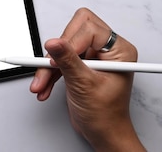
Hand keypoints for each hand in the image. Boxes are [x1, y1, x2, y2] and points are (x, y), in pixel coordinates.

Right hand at [30, 8, 144, 150]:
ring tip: (42, 84)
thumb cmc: (106, 115)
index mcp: (119, 50)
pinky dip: (49, 72)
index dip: (71, 42)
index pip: (89, 28)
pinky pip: (59, 58)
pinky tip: (45, 86)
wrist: (103, 133)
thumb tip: (54, 42)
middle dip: (57, 52)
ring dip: (49, 66)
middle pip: (74, 32)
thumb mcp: (84, 85)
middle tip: (49, 67)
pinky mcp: (81, 64)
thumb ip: (68, 61)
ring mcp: (93, 57)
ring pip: (63, 46)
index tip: (57, 59)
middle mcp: (107, 50)